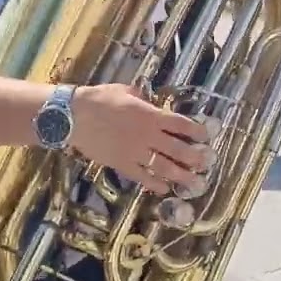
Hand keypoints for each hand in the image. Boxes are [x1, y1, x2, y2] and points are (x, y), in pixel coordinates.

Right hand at [70, 83, 211, 195]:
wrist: (73, 116)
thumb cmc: (100, 99)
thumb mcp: (126, 91)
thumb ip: (144, 99)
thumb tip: (153, 103)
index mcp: (150, 115)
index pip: (181, 124)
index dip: (197, 131)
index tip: (207, 137)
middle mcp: (147, 135)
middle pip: (178, 149)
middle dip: (195, 157)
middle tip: (208, 164)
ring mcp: (135, 152)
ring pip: (164, 167)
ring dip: (182, 176)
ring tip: (195, 183)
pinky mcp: (122, 164)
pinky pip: (142, 177)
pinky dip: (155, 184)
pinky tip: (165, 189)